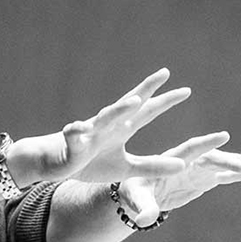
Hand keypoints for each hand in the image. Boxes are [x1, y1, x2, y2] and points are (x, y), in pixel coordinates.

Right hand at [12, 69, 193, 185]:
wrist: (55, 163)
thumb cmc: (91, 162)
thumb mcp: (127, 168)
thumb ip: (153, 166)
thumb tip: (184, 165)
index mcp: (122, 129)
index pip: (147, 112)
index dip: (164, 101)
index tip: (186, 90)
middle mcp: (109, 126)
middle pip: (130, 105)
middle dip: (147, 90)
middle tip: (165, 73)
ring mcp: (90, 133)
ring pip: (105, 118)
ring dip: (119, 110)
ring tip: (134, 102)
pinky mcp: (72, 145)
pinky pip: (74, 136)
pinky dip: (77, 131)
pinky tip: (81, 128)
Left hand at [115, 132, 240, 222]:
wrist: (138, 194)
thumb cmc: (133, 193)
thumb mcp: (136, 200)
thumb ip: (143, 208)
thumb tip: (145, 220)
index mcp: (171, 159)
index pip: (191, 149)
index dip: (206, 143)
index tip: (223, 136)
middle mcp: (188, 161)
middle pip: (212, 158)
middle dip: (230, 160)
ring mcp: (197, 170)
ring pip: (223, 165)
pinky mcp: (203, 179)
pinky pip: (225, 175)